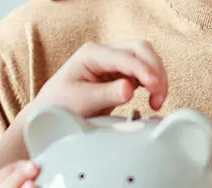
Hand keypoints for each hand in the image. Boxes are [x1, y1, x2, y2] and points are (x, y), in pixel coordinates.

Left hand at [26, 40, 168, 118]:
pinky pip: (144, 72)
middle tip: (158, 97)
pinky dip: (152, 83)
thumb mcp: (82, 102)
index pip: (124, 56)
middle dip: (155, 70)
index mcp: (91, 54)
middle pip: (140, 49)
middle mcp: (104, 53)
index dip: (143, 70)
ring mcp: (114, 62)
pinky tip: (152, 98)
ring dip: (156, 77)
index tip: (155, 87)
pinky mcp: (121, 74)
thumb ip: (106, 95)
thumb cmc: (60, 106)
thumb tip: (129, 89)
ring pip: (145, 58)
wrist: (52, 114)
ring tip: (156, 101)